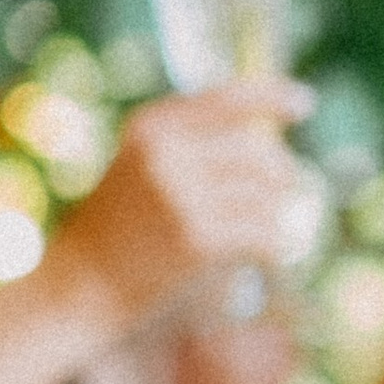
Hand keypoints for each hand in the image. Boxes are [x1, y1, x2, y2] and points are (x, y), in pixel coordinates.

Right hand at [49, 87, 309, 325]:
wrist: (80, 285)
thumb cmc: (119, 229)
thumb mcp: (140, 166)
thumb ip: (192, 144)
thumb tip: (270, 140)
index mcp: (152, 126)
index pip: (226, 99)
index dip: (271, 97)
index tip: (303, 103)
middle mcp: (166, 151)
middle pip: (258, 152)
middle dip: (280, 175)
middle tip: (284, 194)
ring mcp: (182, 194)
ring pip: (267, 195)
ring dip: (275, 215)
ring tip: (262, 233)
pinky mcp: (199, 237)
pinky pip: (264, 233)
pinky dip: (274, 247)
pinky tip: (265, 259)